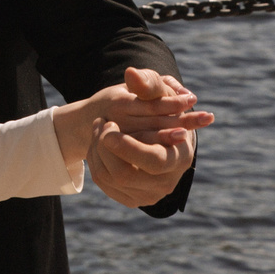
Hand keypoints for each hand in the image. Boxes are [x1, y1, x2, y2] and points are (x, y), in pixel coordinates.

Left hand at [54, 66, 211, 192]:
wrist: (162, 134)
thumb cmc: (164, 109)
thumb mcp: (161, 93)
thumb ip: (149, 83)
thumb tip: (131, 74)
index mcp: (179, 158)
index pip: (153, 160)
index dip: (128, 146)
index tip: (109, 128)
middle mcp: (165, 183)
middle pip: (124, 174)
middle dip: (106, 147)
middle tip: (101, 122)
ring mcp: (148, 195)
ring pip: (109, 179)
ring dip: (96, 150)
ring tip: (100, 127)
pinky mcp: (131, 198)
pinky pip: (104, 184)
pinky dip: (95, 160)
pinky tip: (99, 141)